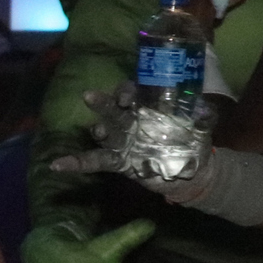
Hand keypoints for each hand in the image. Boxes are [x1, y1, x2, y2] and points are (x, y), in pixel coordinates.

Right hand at [50, 94, 262, 225]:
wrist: (192, 170)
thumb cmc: (192, 140)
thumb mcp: (201, 125)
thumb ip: (202, 115)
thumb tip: (204, 108)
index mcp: (146, 107)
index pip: (131, 93)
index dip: (126, 92)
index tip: (127, 98)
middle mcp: (130, 121)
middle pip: (112, 108)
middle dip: (102, 102)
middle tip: (89, 96)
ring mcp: (122, 141)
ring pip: (104, 132)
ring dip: (97, 129)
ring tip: (97, 131)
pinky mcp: (118, 161)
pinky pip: (95, 161)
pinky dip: (76, 163)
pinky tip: (57, 165)